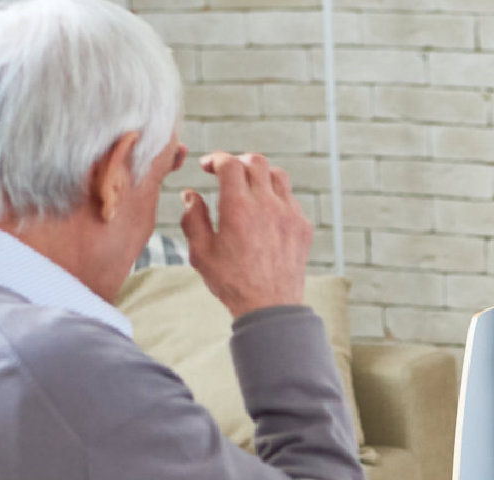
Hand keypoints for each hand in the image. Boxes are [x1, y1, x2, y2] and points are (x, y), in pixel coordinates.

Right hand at [179, 152, 312, 317]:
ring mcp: (290, 214)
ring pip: (278, 175)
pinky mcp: (303, 226)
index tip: (207, 166)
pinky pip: (291, 199)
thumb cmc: (231, 281)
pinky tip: (265, 211)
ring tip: (248, 187)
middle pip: (256, 162)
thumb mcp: (200, 251)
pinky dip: (276, 196)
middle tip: (226, 172)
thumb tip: (191, 195)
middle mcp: (267, 204)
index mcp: (238, 207)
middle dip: (238, 162)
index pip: (229, 164)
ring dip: (260, 174)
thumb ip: (193, 218)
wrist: (269, 306)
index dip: (216, 159)